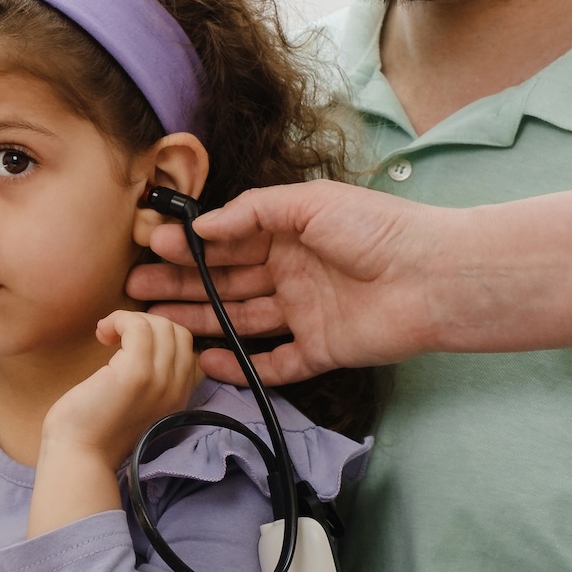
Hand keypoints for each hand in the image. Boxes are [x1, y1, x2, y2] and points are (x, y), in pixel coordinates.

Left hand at [40, 310, 201, 470]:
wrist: (79, 457)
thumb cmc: (93, 431)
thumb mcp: (131, 405)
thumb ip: (146, 382)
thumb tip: (133, 344)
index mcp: (177, 397)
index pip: (185, 347)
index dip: (157, 335)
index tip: (127, 343)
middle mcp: (175, 389)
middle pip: (177, 332)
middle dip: (145, 322)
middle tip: (115, 336)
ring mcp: (158, 382)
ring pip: (161, 326)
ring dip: (129, 320)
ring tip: (106, 335)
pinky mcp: (135, 375)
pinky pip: (138, 328)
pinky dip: (119, 320)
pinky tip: (102, 333)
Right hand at [128, 181, 455, 385]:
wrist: (435, 277)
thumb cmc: (378, 230)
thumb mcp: (309, 204)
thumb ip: (253, 213)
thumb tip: (203, 228)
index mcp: (290, 234)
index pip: (229, 240)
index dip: (191, 245)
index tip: (152, 246)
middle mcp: (293, 272)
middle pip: (226, 281)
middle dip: (181, 284)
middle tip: (136, 289)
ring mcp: (305, 313)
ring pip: (240, 320)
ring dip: (199, 321)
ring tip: (156, 323)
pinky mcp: (320, 350)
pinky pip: (273, 363)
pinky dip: (241, 366)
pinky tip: (205, 361)